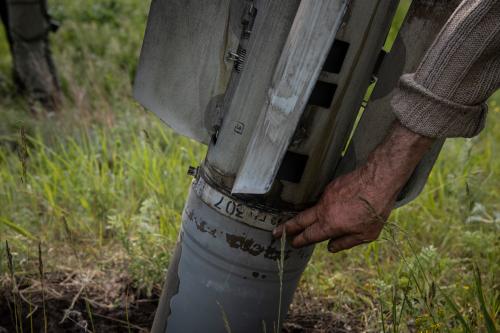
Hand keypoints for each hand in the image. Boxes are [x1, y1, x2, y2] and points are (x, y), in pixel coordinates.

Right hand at [272, 121, 433, 252]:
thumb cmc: (375, 210)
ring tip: (297, 223)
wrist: (378, 179)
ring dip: (303, 217)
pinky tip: (326, 208)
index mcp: (330, 225)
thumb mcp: (366, 235)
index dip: (299, 240)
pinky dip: (320, 206)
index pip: (309, 235)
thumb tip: (330, 248)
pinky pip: (322, 199)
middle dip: (287, 228)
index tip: (292, 243)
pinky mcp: (331, 186)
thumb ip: (345, 242)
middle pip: (300, 220)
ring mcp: (326, 196)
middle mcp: (323, 210)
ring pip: (311, 209)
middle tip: (275, 233)